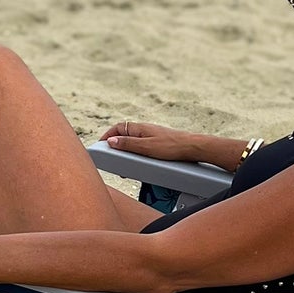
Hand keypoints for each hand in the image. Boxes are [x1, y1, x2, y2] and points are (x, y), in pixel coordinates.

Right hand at [100, 121, 220, 163]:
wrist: (193, 147)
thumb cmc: (172, 147)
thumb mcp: (146, 148)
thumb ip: (128, 144)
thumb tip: (111, 141)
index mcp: (139, 128)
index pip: (117, 128)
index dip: (107, 136)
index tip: (101, 146)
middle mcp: (144, 130)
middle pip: (124, 135)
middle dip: (115, 146)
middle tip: (112, 158)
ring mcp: (152, 136)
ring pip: (133, 142)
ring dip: (126, 151)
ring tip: (124, 164)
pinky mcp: (158, 143)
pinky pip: (141, 147)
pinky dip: (136, 154)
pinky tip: (139, 163)